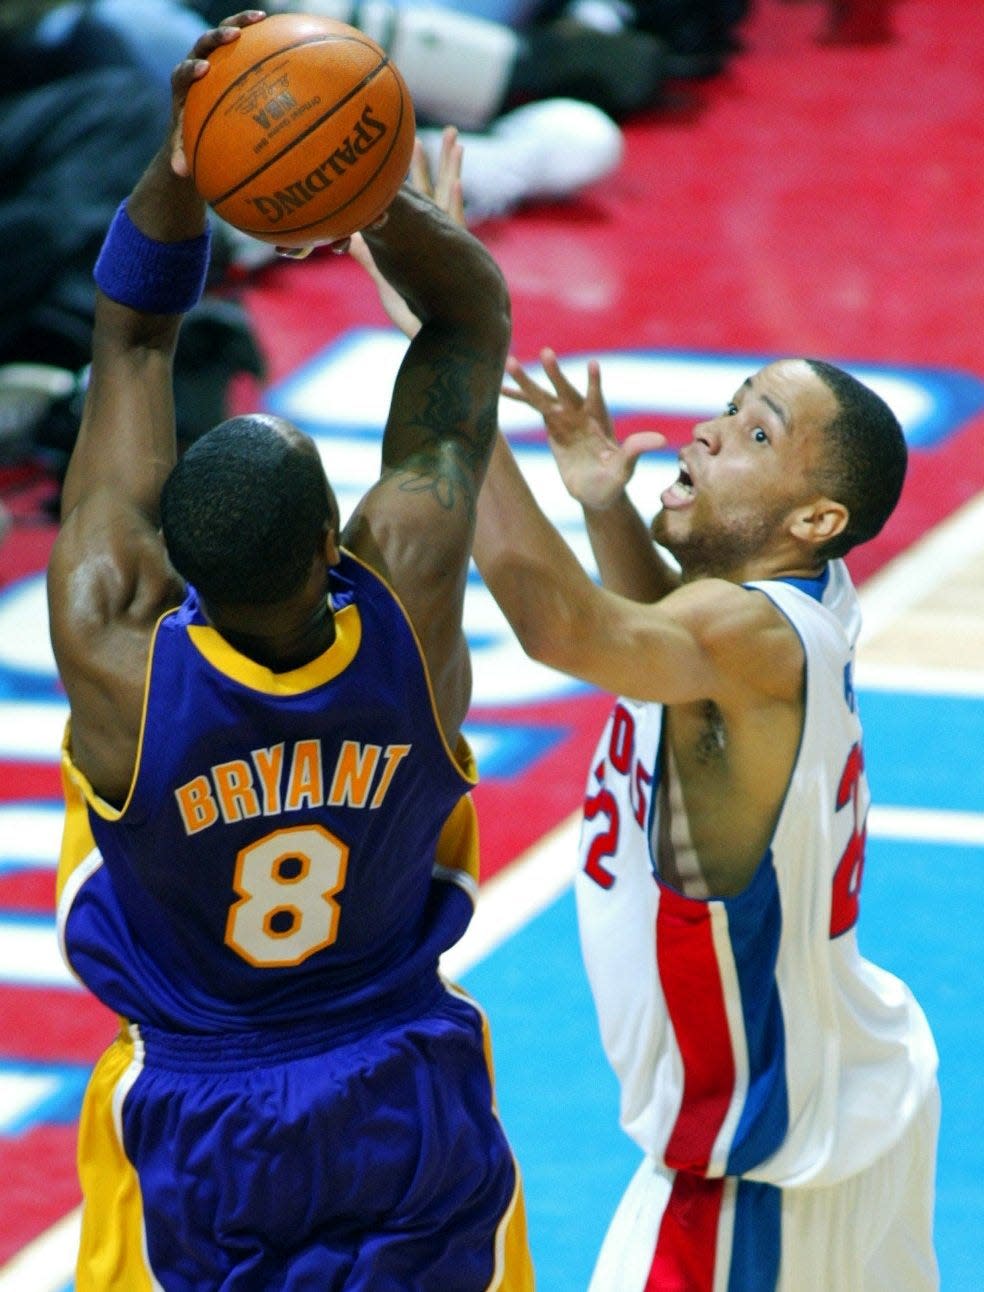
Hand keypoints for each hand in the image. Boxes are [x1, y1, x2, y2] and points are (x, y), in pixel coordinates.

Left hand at [170, 10, 267, 178]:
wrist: (194, 118)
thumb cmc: (191, 136)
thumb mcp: (186, 147)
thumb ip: (182, 155)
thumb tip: (180, 173)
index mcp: (182, 85)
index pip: (183, 72)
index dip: (191, 69)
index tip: (203, 70)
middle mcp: (196, 64)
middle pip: (203, 43)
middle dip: (216, 38)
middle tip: (232, 36)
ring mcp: (214, 56)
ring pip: (225, 33)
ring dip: (240, 22)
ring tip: (260, 18)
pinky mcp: (230, 55)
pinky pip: (247, 42)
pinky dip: (261, 36)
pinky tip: (283, 32)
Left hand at [348, 126, 464, 337]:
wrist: (447, 338)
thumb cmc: (418, 316)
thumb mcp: (387, 281)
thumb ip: (367, 258)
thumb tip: (344, 239)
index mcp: (424, 239)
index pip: (420, 197)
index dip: (416, 171)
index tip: (415, 143)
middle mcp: (439, 236)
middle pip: (440, 189)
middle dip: (442, 160)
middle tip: (449, 131)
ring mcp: (449, 245)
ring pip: (450, 199)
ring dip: (452, 169)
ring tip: (456, 141)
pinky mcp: (454, 259)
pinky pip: (454, 227)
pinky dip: (453, 205)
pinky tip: (455, 184)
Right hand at [503, 349, 665, 510]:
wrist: (598, 491)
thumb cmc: (614, 482)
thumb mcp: (626, 469)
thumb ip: (636, 451)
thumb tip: (661, 440)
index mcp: (600, 422)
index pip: (596, 399)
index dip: (594, 384)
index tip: (593, 366)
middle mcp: (581, 415)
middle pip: (565, 391)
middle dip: (556, 374)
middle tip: (546, 353)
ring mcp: (564, 418)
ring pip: (544, 396)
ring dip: (528, 380)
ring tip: (508, 361)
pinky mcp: (551, 425)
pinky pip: (533, 407)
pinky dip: (518, 397)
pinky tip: (500, 387)